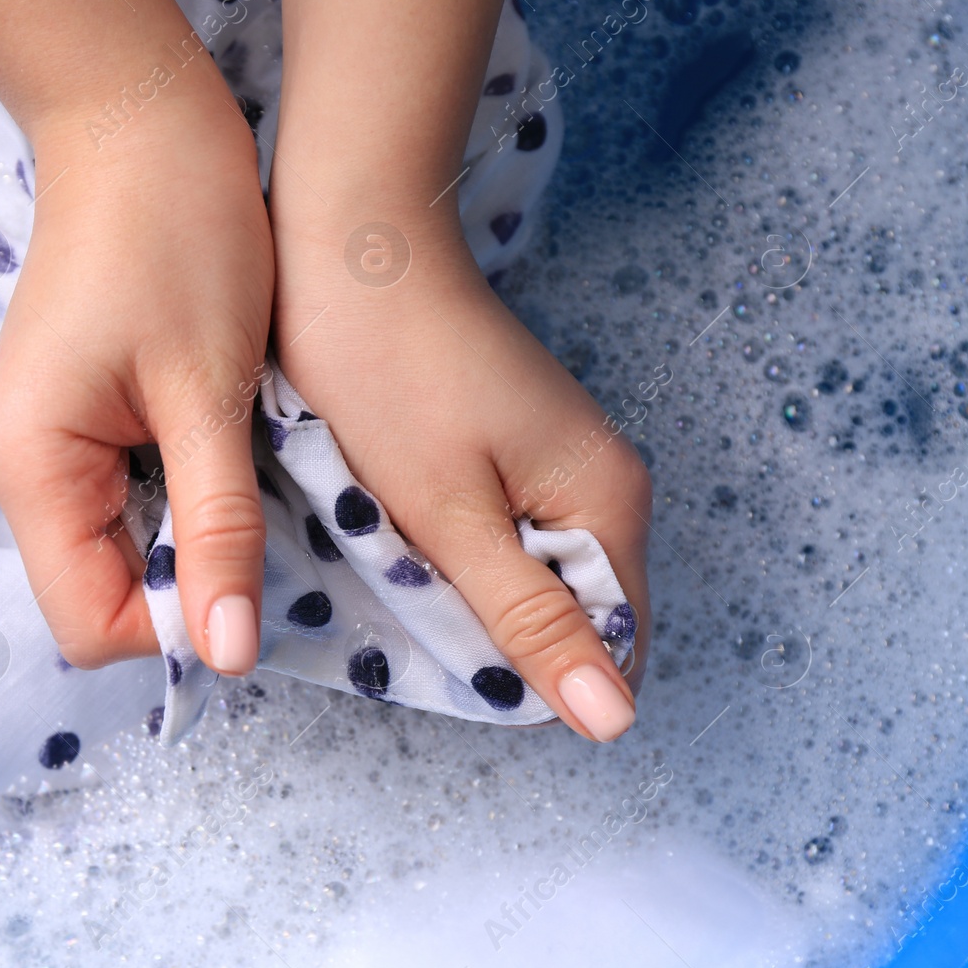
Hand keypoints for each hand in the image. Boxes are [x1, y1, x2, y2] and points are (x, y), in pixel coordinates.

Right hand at [0, 102, 273, 674]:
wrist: (138, 126)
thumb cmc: (178, 238)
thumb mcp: (210, 394)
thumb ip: (219, 530)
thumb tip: (229, 656)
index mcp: (27, 466)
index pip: (91, 624)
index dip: (178, 623)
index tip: (249, 568)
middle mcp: (8, 469)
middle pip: (97, 591)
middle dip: (185, 575)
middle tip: (254, 502)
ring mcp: (30, 447)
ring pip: (113, 550)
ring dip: (185, 532)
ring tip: (235, 459)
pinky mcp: (60, 425)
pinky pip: (117, 503)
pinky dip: (174, 496)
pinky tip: (213, 441)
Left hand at [269, 206, 650, 740]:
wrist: (351, 244)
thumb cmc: (390, 373)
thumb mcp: (451, 515)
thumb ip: (530, 619)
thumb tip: (616, 723)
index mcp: (609, 505)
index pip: (610, 650)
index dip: (533, 677)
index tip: (445, 649)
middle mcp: (601, 486)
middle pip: (568, 614)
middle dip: (490, 631)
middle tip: (405, 595)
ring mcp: (555, 462)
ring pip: (521, 574)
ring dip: (459, 587)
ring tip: (390, 552)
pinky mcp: (507, 445)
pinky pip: (492, 530)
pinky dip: (443, 543)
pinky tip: (390, 522)